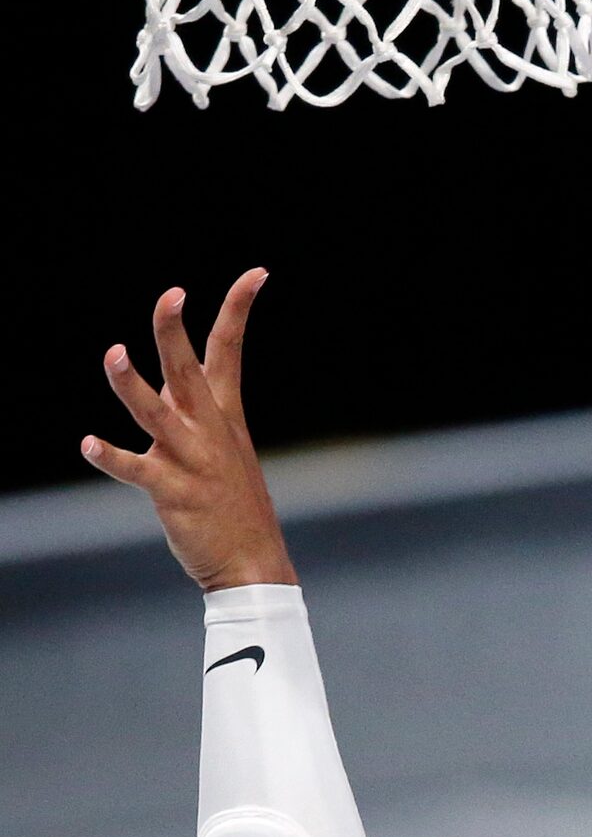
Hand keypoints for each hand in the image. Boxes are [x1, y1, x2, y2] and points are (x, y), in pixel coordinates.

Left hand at [81, 272, 294, 591]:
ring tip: (115, 354)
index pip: (231, 349)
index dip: (241, 307)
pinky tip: (89, 444)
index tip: (256, 274)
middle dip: (175, 330)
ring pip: (155, 412)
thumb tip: (169, 387)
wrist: (252, 563)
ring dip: (131, 383)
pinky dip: (112, 456)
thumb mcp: (226, 453)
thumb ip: (195, 417)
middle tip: (172, 295)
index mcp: (224, 416)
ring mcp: (191, 460)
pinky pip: (136, 469)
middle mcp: (208, 430)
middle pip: (188, 368)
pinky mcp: (172, 492)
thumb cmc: (236, 510)